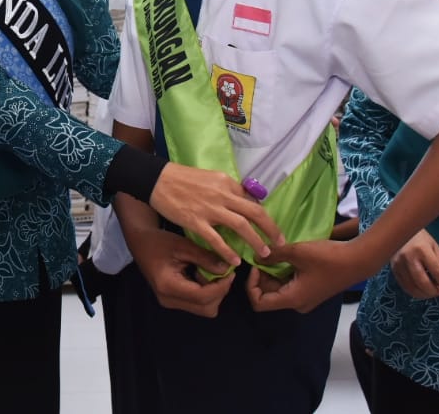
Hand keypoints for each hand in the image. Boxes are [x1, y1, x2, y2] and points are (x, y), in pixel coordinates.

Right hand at [127, 227, 236, 317]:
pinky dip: (206, 291)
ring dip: (213, 292)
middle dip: (219, 291)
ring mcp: (170, 302)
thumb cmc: (159, 241)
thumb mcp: (183, 245)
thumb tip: (228, 268)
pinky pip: (197, 303)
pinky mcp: (173, 300)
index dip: (221, 287)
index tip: (230, 272)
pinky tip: (201, 274)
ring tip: (209, 271)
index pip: (202, 297)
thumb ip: (205, 257)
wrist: (140, 243)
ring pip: (204, 308)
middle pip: (206, 308)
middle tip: (223, 272)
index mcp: (168, 286)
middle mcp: (168, 300)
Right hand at [149, 163, 281, 266]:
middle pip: (255, 213)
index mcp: (227, 183)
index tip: (271, 227)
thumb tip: (242, 201)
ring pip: (241, 227)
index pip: (252, 200)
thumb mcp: (210, 177)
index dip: (264, 216)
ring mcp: (210, 209)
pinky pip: (217, 240)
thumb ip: (226, 189)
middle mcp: (223, 195)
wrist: (157, 179)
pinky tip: (235, 261)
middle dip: (271, 229)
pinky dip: (228, 251)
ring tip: (265, 253)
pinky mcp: (196, 221)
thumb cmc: (182, 178)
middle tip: (281, 242)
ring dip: (256, 241)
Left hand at [248, 238, 374, 313]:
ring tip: (273, 254)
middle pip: (268, 295)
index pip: (259, 303)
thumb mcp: (297, 252)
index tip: (256, 266)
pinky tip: (285, 257)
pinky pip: (289, 285)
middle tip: (263, 256)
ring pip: (278, 289)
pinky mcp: (310, 291)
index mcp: (292, 299)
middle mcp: (296, 304)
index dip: (251, 285)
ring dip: (272, 273)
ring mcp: (304, 299)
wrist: (358, 260)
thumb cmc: (328, 258)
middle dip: (261, 276)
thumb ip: (274, 255)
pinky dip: (283, 273)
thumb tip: (256, 258)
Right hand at [390, 230, 438, 298]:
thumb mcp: (435, 247)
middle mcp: (409, 257)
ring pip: (412, 287)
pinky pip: (404, 286)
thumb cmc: (421, 238)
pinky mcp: (393, 269)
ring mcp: (399, 264)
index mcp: (422, 249)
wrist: (399, 230)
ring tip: (432, 291)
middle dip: (434, 291)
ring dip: (425, 294)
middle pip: (423, 282)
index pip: (437, 271)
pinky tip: (421, 290)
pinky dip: (415, 292)